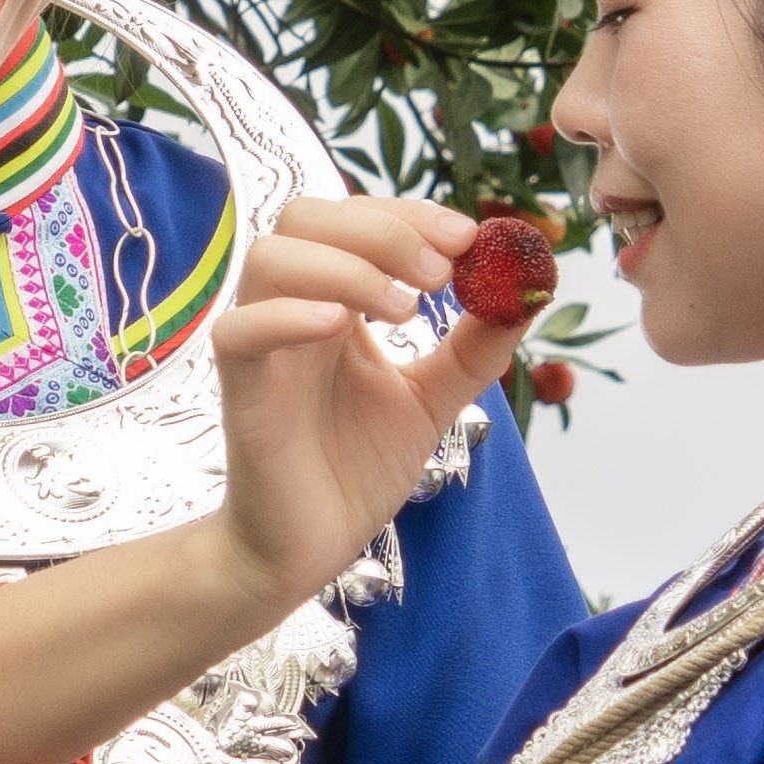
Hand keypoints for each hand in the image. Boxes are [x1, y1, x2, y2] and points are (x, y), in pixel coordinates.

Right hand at [203, 191, 527, 613]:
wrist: (311, 548)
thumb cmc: (354, 470)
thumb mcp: (431, 400)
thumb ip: (472, 350)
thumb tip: (525, 295)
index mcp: (334, 302)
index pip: (356, 218)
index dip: (411, 214)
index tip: (468, 238)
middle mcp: (292, 311)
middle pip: (306, 217)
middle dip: (381, 229)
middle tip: (440, 273)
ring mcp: (263, 349)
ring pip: (269, 259)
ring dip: (344, 266)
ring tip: (404, 312)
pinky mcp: (241, 394)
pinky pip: (239, 331)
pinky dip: (287, 316)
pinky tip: (340, 327)